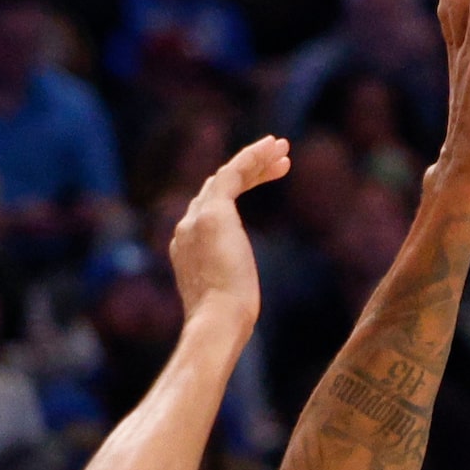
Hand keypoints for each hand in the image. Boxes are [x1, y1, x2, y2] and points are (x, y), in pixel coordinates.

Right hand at [169, 135, 288, 333]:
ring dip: (255, 159)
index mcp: (186, 247)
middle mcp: (186, 227)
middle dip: (249, 172)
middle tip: (279, 162)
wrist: (217, 321)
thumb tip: (236, 295)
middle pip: (217, 187)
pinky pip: (234, 172)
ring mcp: (197, 218)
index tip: (262, 184)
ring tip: (283, 149)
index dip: (237, 193)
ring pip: (226, 175)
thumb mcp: (227, 296)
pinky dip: (253, 156)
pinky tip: (273, 147)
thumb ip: (226, 282)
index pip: (208, 209)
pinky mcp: (214, 213)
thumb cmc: (228, 320)